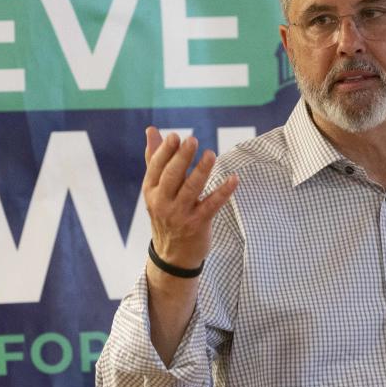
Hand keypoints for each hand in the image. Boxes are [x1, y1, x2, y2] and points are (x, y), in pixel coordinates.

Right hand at [142, 127, 238, 275]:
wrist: (172, 256)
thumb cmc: (166, 214)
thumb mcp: (156, 190)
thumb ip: (155, 159)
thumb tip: (151, 130)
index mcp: (151, 191)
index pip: (156, 168)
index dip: (165, 152)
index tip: (175, 136)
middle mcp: (163, 203)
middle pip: (172, 176)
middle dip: (182, 158)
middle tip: (192, 140)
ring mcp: (180, 215)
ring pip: (191, 189)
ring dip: (201, 171)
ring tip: (210, 154)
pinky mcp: (198, 224)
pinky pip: (212, 205)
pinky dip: (224, 191)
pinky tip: (234, 179)